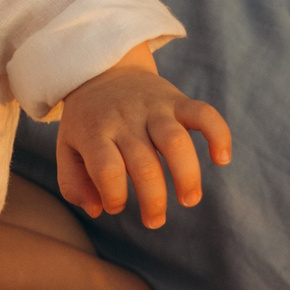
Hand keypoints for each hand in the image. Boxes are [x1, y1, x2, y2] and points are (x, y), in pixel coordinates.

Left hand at [56, 57, 232, 226]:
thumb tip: (98, 210)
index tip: (116, 206)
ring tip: (189, 199)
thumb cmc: (88, 121)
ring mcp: (153, 109)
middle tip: (155, 221)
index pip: (106, 169)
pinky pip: (204, 114)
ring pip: (176, 142)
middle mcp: (126, 121)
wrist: (103, 69)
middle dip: (153, 200)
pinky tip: (221, 159)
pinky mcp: (178, 101)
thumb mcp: (67, 147)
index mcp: (95, 134)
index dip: (113, 195)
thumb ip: (73, 183)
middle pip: (144, 164)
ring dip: (187, 175)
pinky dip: (218, 135)